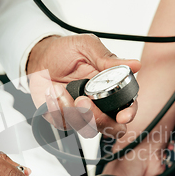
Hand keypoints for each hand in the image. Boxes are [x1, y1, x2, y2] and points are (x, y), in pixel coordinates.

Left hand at [26, 34, 140, 137]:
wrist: (40, 57)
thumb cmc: (64, 51)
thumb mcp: (87, 46)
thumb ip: (108, 59)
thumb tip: (135, 65)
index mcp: (111, 88)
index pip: (127, 108)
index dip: (128, 114)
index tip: (122, 115)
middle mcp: (99, 105)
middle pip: (110, 127)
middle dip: (98, 119)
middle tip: (82, 101)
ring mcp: (81, 114)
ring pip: (86, 128)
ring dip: (71, 111)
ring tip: (59, 89)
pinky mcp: (63, 118)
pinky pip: (63, 123)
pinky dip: (55, 108)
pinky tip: (52, 93)